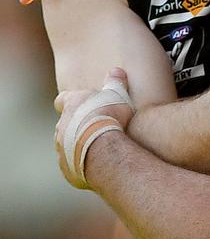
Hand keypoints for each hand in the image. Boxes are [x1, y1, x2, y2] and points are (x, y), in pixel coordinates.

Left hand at [54, 68, 133, 188]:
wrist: (103, 151)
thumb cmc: (111, 118)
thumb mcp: (118, 95)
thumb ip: (116, 82)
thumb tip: (116, 70)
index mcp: (72, 106)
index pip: (62, 100)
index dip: (69, 101)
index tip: (77, 104)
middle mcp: (62, 126)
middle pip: (65, 124)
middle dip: (77, 126)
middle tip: (95, 129)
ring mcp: (61, 149)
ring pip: (66, 146)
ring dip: (78, 146)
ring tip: (98, 150)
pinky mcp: (67, 168)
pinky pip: (72, 165)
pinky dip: (82, 164)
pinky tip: (97, 165)